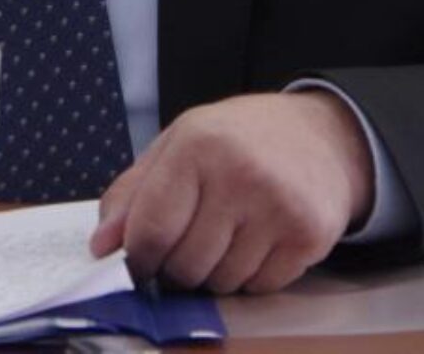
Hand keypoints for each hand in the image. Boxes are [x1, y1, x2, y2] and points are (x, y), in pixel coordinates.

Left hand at [87, 91, 375, 293]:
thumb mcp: (178, 145)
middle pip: (185, 266)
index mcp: (198, 144)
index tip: (139, 262)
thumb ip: (133, 193)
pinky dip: (252, 276)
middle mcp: (240, 173)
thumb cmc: (239, 141)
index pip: (152, 229)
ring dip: (216, 272)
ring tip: (228, 234)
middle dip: (178, 267)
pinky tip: (259, 240)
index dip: (139, 258)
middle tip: (190, 242)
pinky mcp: (310, 236)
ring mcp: (279, 206)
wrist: (322, 136)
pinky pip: (260, 287)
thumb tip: (101, 245)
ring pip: (222, 283)